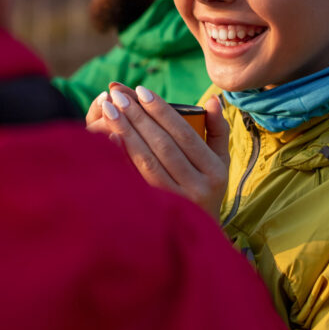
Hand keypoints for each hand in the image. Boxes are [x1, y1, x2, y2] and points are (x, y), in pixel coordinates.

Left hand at [92, 83, 229, 218]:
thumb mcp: (221, 163)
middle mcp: (199, 187)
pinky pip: (136, 180)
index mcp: (215, 171)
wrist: (198, 240)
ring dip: (127, 132)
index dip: (161, 110)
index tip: (140, 90)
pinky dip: (121, 158)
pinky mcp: (157, 212)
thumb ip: (218, 131)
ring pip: (148, 161)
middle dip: (138, 116)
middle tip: (118, 95)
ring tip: (109, 110)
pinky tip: (108, 139)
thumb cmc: (206, 191)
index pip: (184, 133)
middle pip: (163, 144)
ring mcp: (177, 202)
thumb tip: (211, 99)